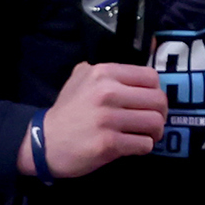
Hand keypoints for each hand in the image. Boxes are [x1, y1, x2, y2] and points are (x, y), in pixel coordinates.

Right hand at [25, 61, 167, 177]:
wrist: (43, 143)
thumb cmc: (67, 111)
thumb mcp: (80, 78)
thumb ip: (104, 69)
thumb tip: (132, 58)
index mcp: (104, 73)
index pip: (151, 77)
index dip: (156, 91)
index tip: (151, 102)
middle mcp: (107, 93)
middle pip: (158, 100)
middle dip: (161, 113)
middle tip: (154, 121)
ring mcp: (107, 119)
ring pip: (155, 122)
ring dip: (156, 131)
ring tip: (148, 135)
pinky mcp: (107, 144)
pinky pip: (144, 144)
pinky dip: (145, 146)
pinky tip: (136, 146)